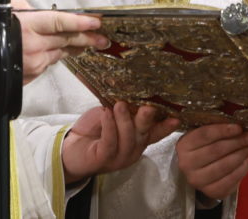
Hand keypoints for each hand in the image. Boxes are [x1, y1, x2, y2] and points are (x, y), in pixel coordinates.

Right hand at [13, 0, 109, 83]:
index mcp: (28, 26)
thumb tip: (31, 5)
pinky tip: (64, 52)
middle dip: (88, 38)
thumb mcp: (4, 10)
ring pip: (61, 53)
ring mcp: (33, 63)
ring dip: (75, 48)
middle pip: (67, 40)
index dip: (81, 21)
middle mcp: (33, 46)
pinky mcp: (29, 76)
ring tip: (89, 43)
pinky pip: (48, 64)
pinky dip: (56, 56)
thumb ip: (23, 5)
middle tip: (103, 37)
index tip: (97, 21)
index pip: (61, 22)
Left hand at [62, 103, 179, 182]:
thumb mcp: (113, 113)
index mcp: (139, 138)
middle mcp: (133, 149)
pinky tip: (106, 113)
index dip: (167, 126)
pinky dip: (109, 126)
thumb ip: (125, 107)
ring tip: (119, 105)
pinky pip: (110, 142)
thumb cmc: (95, 129)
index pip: (157, 132)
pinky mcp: (104, 159)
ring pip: (128, 138)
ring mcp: (120, 157)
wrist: (70, 149)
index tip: (176, 117)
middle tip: (148, 107)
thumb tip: (134, 88)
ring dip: (124, 120)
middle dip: (147, 119)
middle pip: (144, 133)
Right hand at [176, 123, 247, 199]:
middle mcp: (187, 164)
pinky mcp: (211, 192)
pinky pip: (231, 179)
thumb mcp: (205, 134)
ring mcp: (198, 180)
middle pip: (217, 150)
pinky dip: (244, 167)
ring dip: (244, 153)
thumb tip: (243, 124)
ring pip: (225, 165)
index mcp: (184, 145)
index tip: (239, 127)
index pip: (204, 135)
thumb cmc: (205, 146)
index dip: (223, 130)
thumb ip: (218, 127)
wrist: (199, 170)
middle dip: (238, 141)